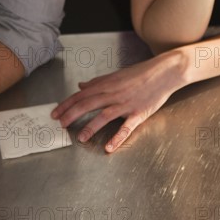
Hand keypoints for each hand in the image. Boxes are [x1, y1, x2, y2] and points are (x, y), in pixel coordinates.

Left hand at [52, 52, 186, 152]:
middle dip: (72, 115)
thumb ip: (98, 82)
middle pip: (88, 104)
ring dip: (90, 127)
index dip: (66, 104)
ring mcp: (126, 104)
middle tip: (60, 125)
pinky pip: (126, 127)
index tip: (55, 113)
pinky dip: (117, 138)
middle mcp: (114, 93)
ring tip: (80, 137)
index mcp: (107, 84)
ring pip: (104, 115)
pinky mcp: (139, 113)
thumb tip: (81, 86)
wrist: (164, 72)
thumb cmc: (140, 73)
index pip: (81, 95)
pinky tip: (108, 147)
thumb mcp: (116, 75)